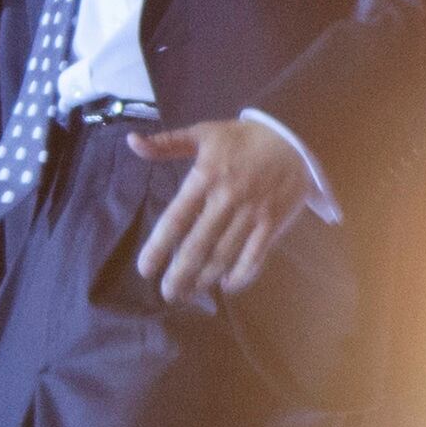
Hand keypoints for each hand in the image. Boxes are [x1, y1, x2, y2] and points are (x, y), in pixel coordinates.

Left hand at [128, 120, 314, 304]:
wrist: (293, 140)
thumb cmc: (243, 139)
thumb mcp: (204, 132)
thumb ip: (166, 143)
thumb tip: (131, 142)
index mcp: (205, 176)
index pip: (176, 218)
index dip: (158, 247)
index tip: (144, 269)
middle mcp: (227, 198)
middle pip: (198, 245)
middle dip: (179, 274)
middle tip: (166, 293)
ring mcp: (252, 213)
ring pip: (224, 254)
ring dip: (205, 279)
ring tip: (189, 294)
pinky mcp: (272, 223)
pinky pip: (255, 256)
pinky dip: (241, 275)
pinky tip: (226, 286)